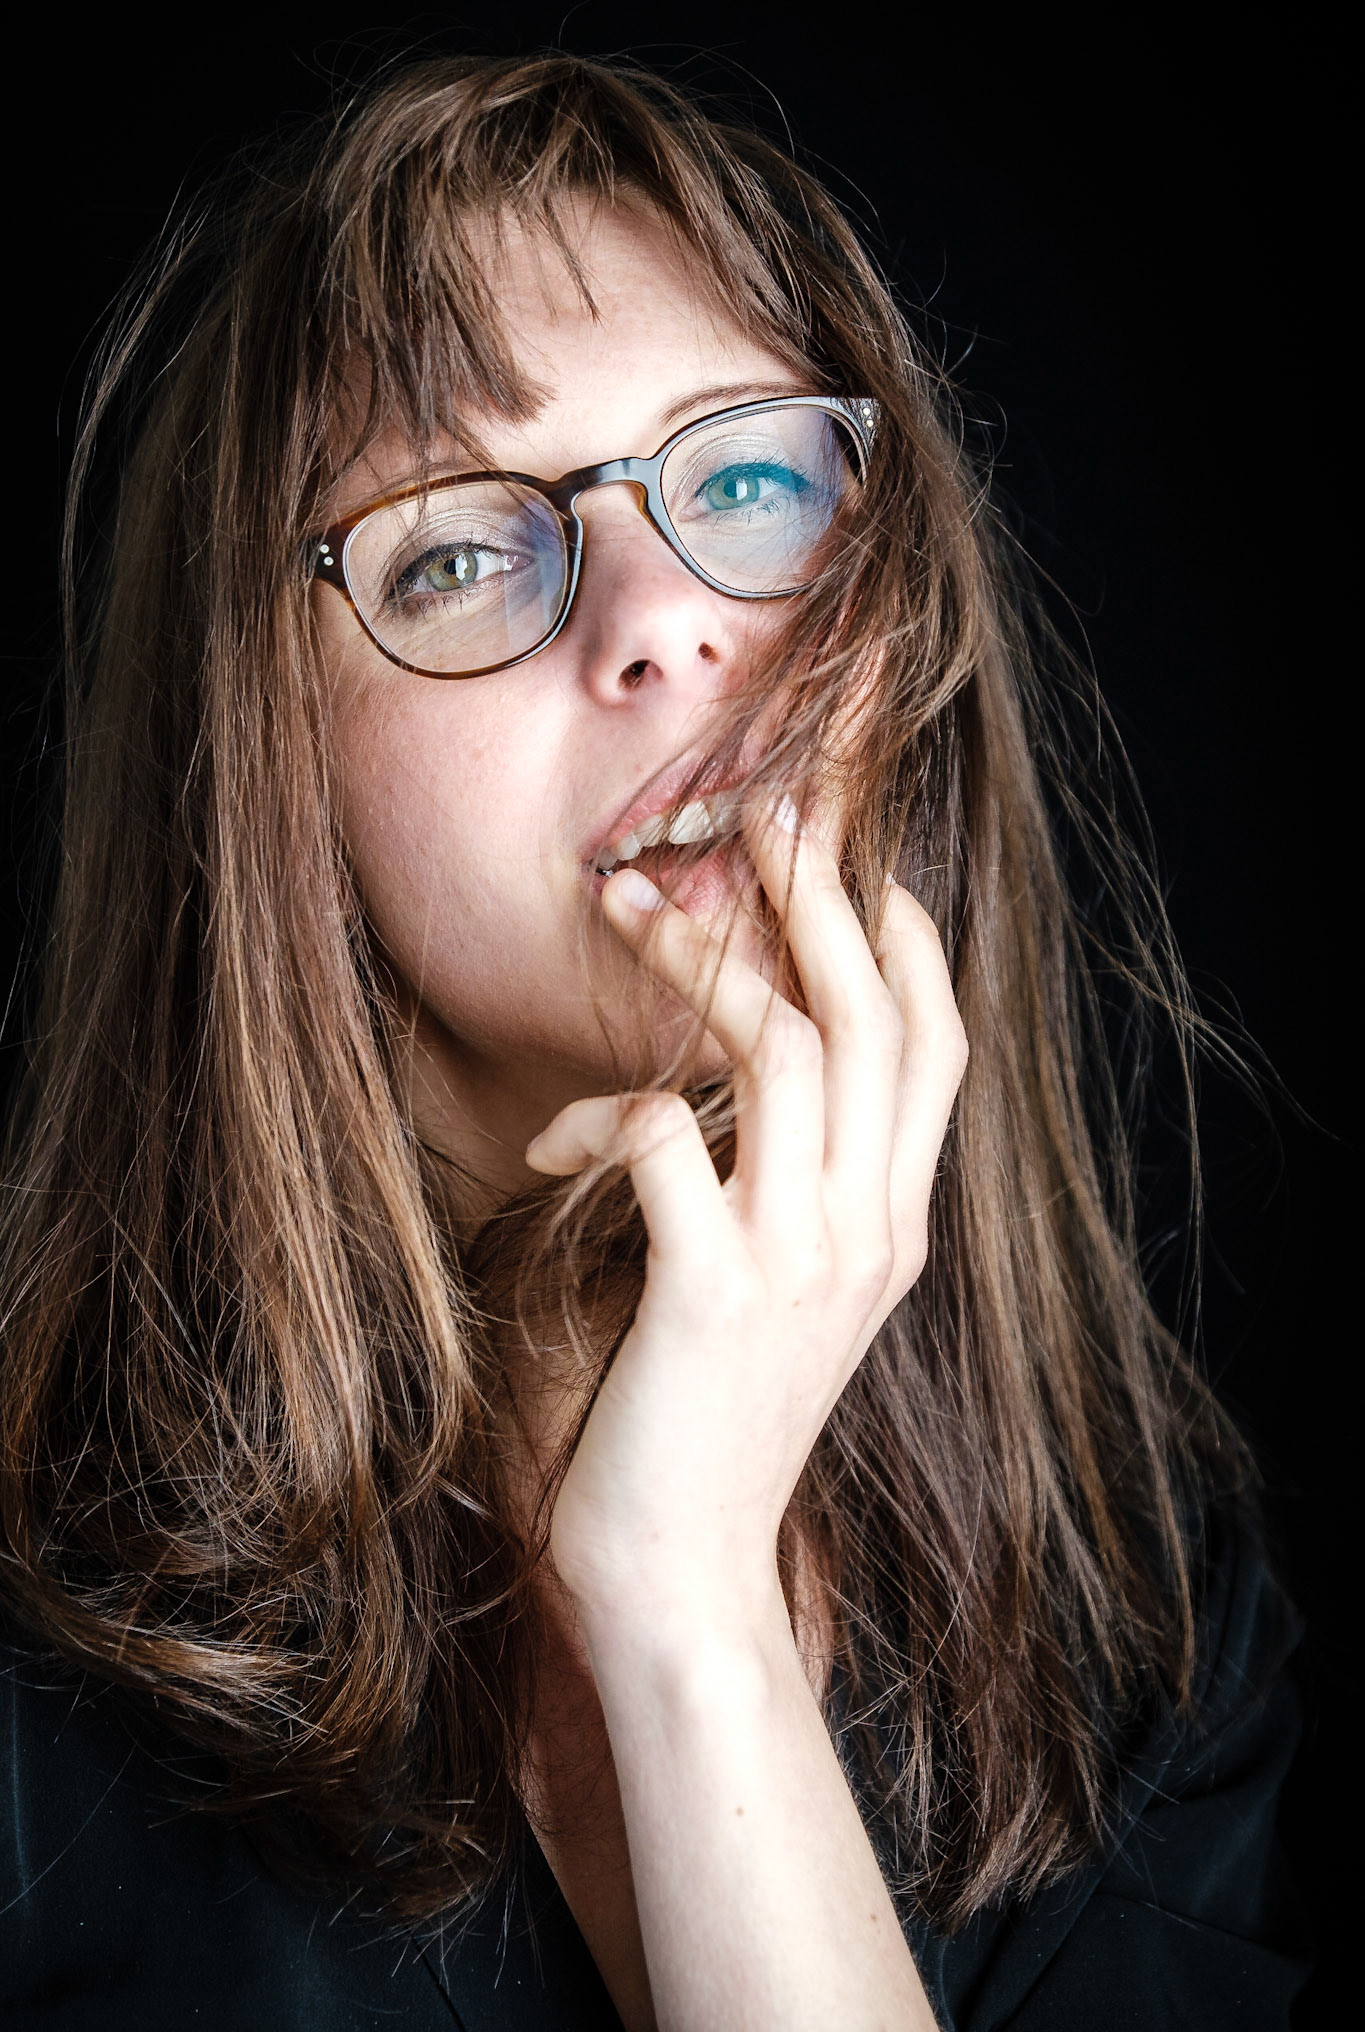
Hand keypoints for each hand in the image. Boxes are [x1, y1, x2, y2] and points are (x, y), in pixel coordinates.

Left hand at [524, 802, 967, 1637]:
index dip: (903, 942)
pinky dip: (601, 1115)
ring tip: (627, 903)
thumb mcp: (783, 1297)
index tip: (855, 857)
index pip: (936, 1049)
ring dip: (702, 959)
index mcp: (894, 1225)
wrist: (685, 1574)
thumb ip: (783, 1191)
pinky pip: (662, 1139)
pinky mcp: (713, 1293)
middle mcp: (868, 1229)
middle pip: (871, 1018)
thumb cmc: (711, 1424)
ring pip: (781, 1048)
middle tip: (763, 809)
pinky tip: (551, 1148)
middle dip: (820, 897)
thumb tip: (713, 1088)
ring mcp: (800, 1259)